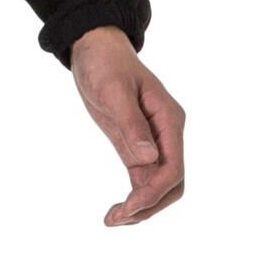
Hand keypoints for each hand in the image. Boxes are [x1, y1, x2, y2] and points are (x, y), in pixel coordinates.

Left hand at [69, 25, 185, 226]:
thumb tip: (149, 159)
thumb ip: (131, 123)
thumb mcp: (113, 89)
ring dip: (141, 206)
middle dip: (149, 205)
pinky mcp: (136, 145)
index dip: (154, 192)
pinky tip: (118, 211)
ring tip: (113, 219)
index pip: (172, 167)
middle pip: (171, 182)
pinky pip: (143, 179)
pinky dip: (134, 197)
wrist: (93, 47)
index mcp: (168, 119)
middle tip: (117, 218)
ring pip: (158, 185)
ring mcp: (152, 141)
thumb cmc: (105, 63)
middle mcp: (166, 133)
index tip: (129, 206)